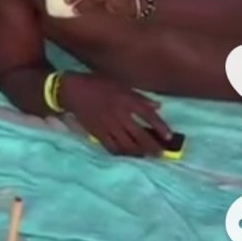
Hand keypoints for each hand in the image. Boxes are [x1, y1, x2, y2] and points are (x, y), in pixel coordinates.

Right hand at [59, 72, 173, 156]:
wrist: (72, 91)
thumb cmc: (97, 83)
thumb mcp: (121, 84)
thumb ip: (140, 97)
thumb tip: (158, 107)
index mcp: (126, 100)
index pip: (149, 115)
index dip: (160, 126)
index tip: (169, 136)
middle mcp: (120, 115)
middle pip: (140, 135)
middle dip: (152, 146)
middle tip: (161, 153)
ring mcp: (108, 126)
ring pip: (127, 144)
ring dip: (139, 152)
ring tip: (147, 157)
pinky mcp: (97, 134)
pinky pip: (112, 147)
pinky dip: (121, 153)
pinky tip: (127, 156)